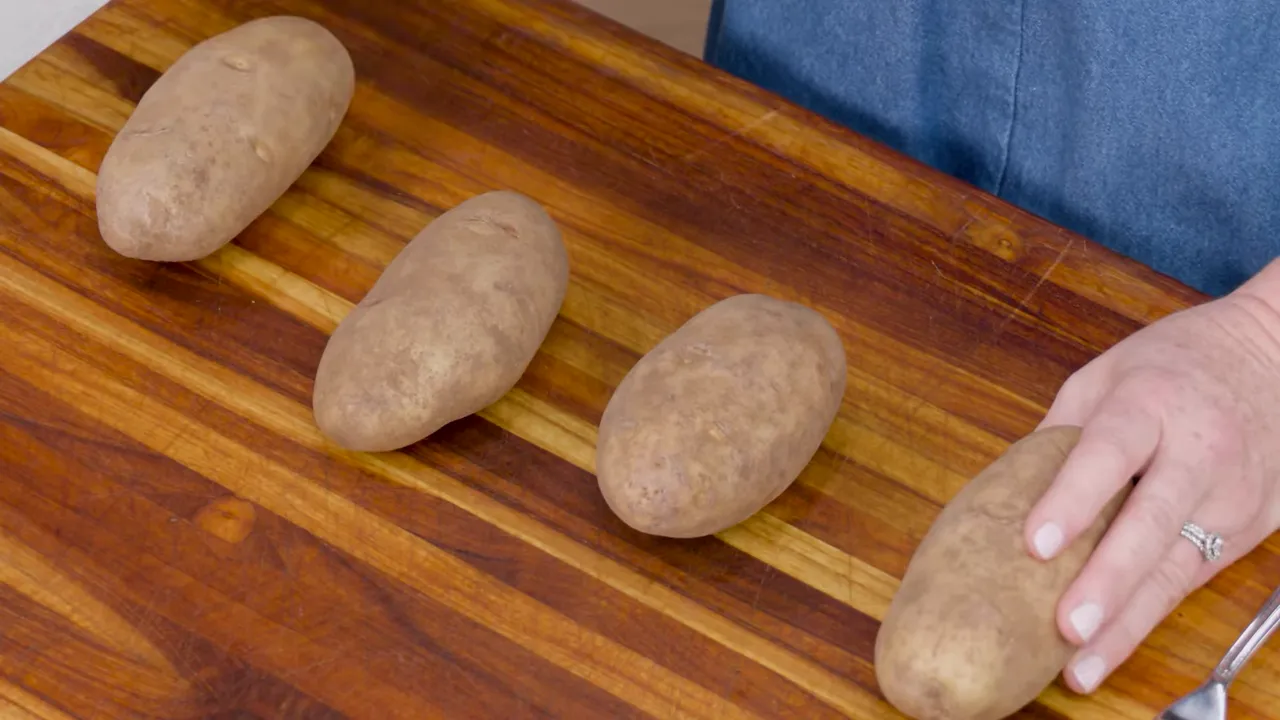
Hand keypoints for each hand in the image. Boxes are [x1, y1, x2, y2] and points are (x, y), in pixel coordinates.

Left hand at [1022, 265, 1279, 694]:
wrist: (1274, 356)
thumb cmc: (1173, 365)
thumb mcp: (1106, 374)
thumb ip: (1061, 430)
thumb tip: (1005, 489)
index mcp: (1148, 404)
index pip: (1109, 455)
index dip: (1073, 501)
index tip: (1037, 544)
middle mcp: (1197, 453)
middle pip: (1152, 523)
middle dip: (1108, 580)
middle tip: (1067, 627)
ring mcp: (1230, 495)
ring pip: (1176, 567)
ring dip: (1127, 622)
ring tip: (1082, 665)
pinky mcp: (1247, 529)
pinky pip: (1190, 579)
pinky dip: (1147, 617)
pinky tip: (1110, 649)